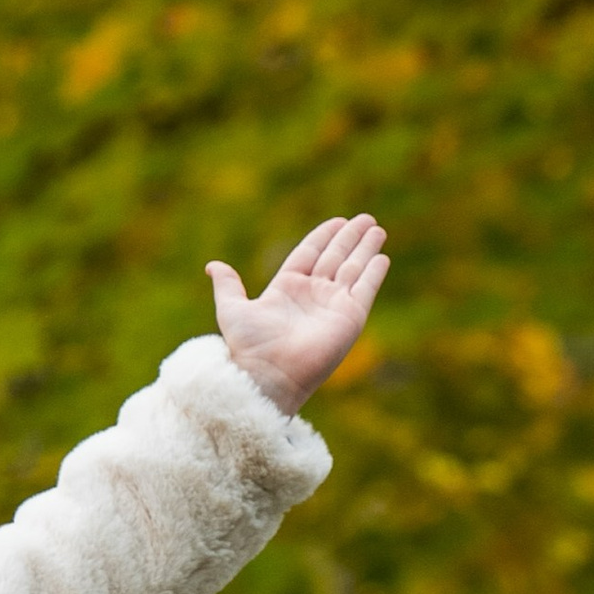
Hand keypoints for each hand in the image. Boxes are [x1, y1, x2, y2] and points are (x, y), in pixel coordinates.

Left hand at [206, 214, 388, 416]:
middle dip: (350, 238)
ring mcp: (333, 305)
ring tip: (377, 229)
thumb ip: (227, 285)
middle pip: (335, 257)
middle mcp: (312, 295)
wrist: (268, 375)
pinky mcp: (350, 317)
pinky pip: (366, 289)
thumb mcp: (231, 309)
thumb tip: (212, 266)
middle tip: (366, 218)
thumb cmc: (248, 346)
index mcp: (287, 288)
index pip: (310, 254)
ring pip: (354, 268)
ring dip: (366, 248)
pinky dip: (374, 273)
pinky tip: (381, 257)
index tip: (338, 221)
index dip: (324, 236)